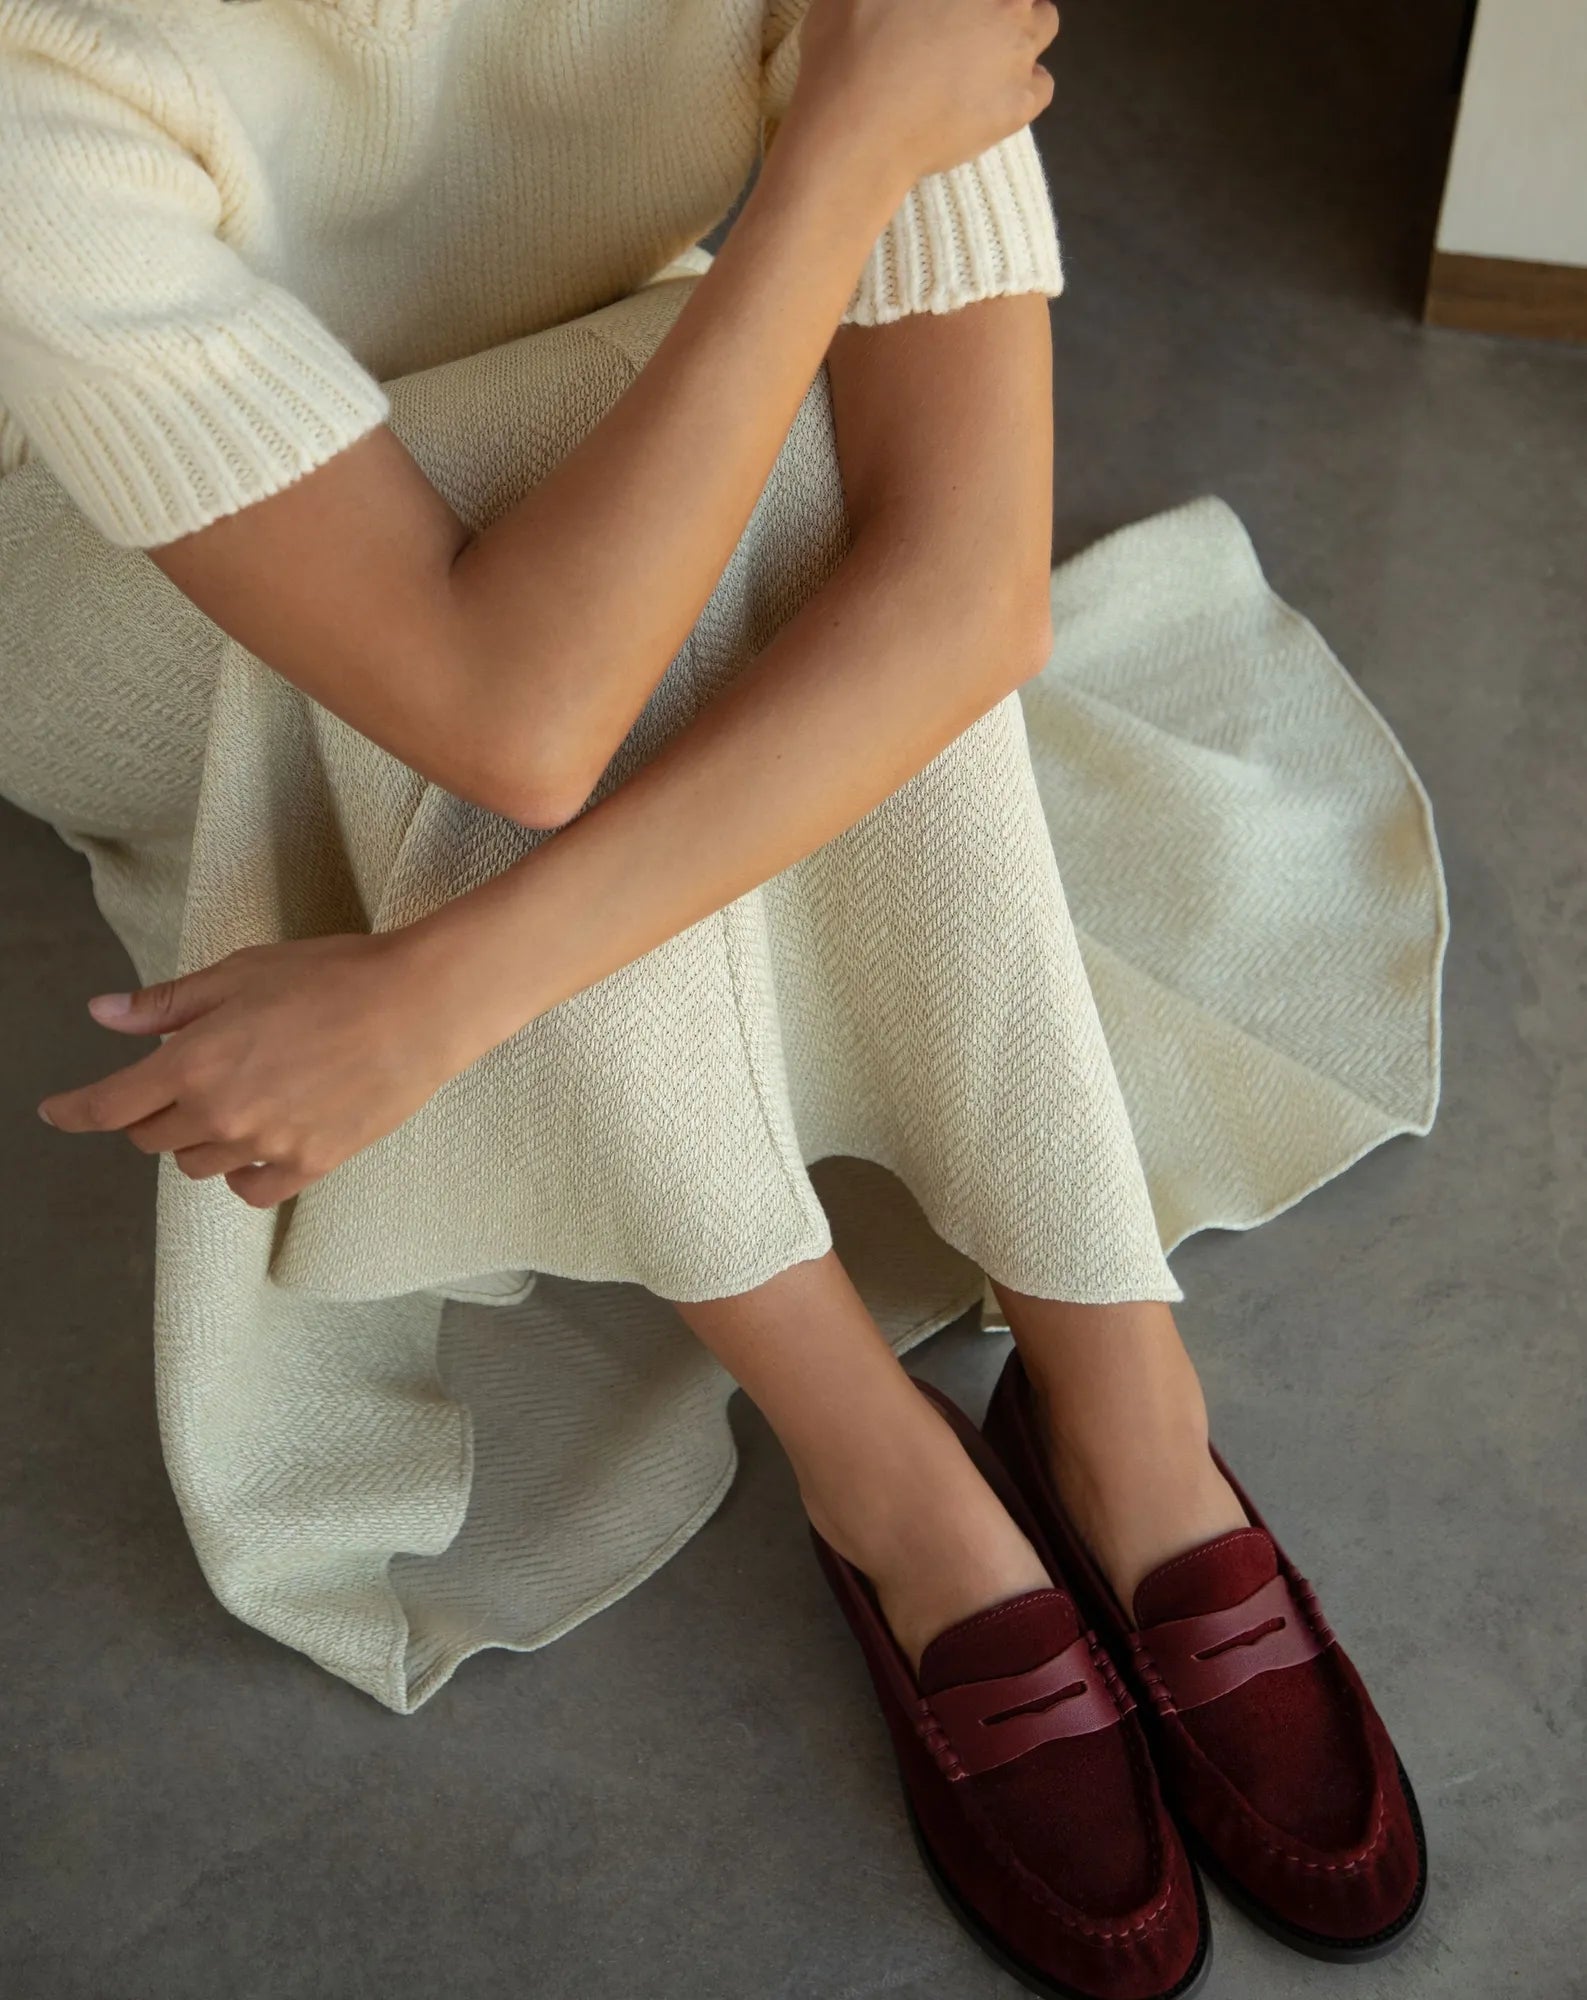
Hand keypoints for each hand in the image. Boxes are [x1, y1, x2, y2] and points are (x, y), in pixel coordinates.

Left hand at [37, 933, 469, 1208]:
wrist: (419, 1007)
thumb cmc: (333, 976)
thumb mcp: (239, 974)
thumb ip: (166, 1004)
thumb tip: (104, 1014)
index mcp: (193, 1063)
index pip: (109, 1105)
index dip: (72, 1110)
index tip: (56, 1112)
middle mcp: (220, 1114)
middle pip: (151, 1138)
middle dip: (149, 1113)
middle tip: (176, 1085)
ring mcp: (265, 1146)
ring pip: (199, 1165)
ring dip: (198, 1140)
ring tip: (231, 1104)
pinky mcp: (310, 1164)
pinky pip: (251, 1190)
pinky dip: (242, 1173)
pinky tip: (257, 1145)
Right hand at [790, 0, 1058, 185]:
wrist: (859, 126)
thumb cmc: (847, 47)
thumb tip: (908, 3)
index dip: (967, 2)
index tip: (948, 11)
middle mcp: (1005, 2)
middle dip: (999, 3)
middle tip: (966, 22)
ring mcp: (1017, 51)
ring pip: (1044, 24)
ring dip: (1022, 31)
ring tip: (986, 53)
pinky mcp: (1018, 103)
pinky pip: (1043, 85)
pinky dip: (1025, 85)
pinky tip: (995, 93)